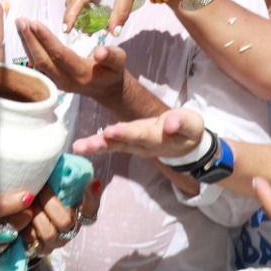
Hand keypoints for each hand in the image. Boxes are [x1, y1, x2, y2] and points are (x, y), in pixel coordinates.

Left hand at [16, 19, 128, 104]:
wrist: (107, 90)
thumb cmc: (113, 71)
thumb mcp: (119, 61)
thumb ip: (111, 55)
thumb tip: (99, 51)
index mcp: (81, 74)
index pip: (59, 55)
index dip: (46, 39)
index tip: (34, 23)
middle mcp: (65, 80)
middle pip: (43, 60)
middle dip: (30, 39)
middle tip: (21, 20)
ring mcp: (57, 82)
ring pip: (37, 63)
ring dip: (27, 43)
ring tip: (19, 24)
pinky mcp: (52, 80)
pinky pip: (37, 64)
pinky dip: (29, 49)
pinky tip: (25, 36)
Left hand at [20, 180, 102, 257]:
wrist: (22, 217)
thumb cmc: (40, 196)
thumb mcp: (51, 186)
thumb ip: (59, 178)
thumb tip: (59, 160)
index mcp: (78, 212)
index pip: (91, 208)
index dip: (93, 197)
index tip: (94, 183)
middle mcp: (70, 229)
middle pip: (66, 221)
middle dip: (49, 202)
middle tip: (40, 188)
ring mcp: (56, 241)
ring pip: (48, 232)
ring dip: (35, 215)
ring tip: (27, 203)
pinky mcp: (40, 250)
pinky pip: (32, 241)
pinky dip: (24, 227)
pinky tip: (21, 216)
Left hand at [72, 108, 203, 159]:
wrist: (187, 144)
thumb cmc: (188, 129)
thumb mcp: (192, 124)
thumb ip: (182, 123)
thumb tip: (170, 123)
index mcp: (158, 137)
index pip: (141, 134)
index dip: (126, 133)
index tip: (111, 131)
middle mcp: (143, 144)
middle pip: (123, 143)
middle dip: (107, 141)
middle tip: (91, 142)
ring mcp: (134, 145)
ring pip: (113, 146)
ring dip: (96, 146)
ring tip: (78, 147)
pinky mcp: (128, 142)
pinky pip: (110, 144)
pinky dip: (95, 145)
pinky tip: (78, 146)